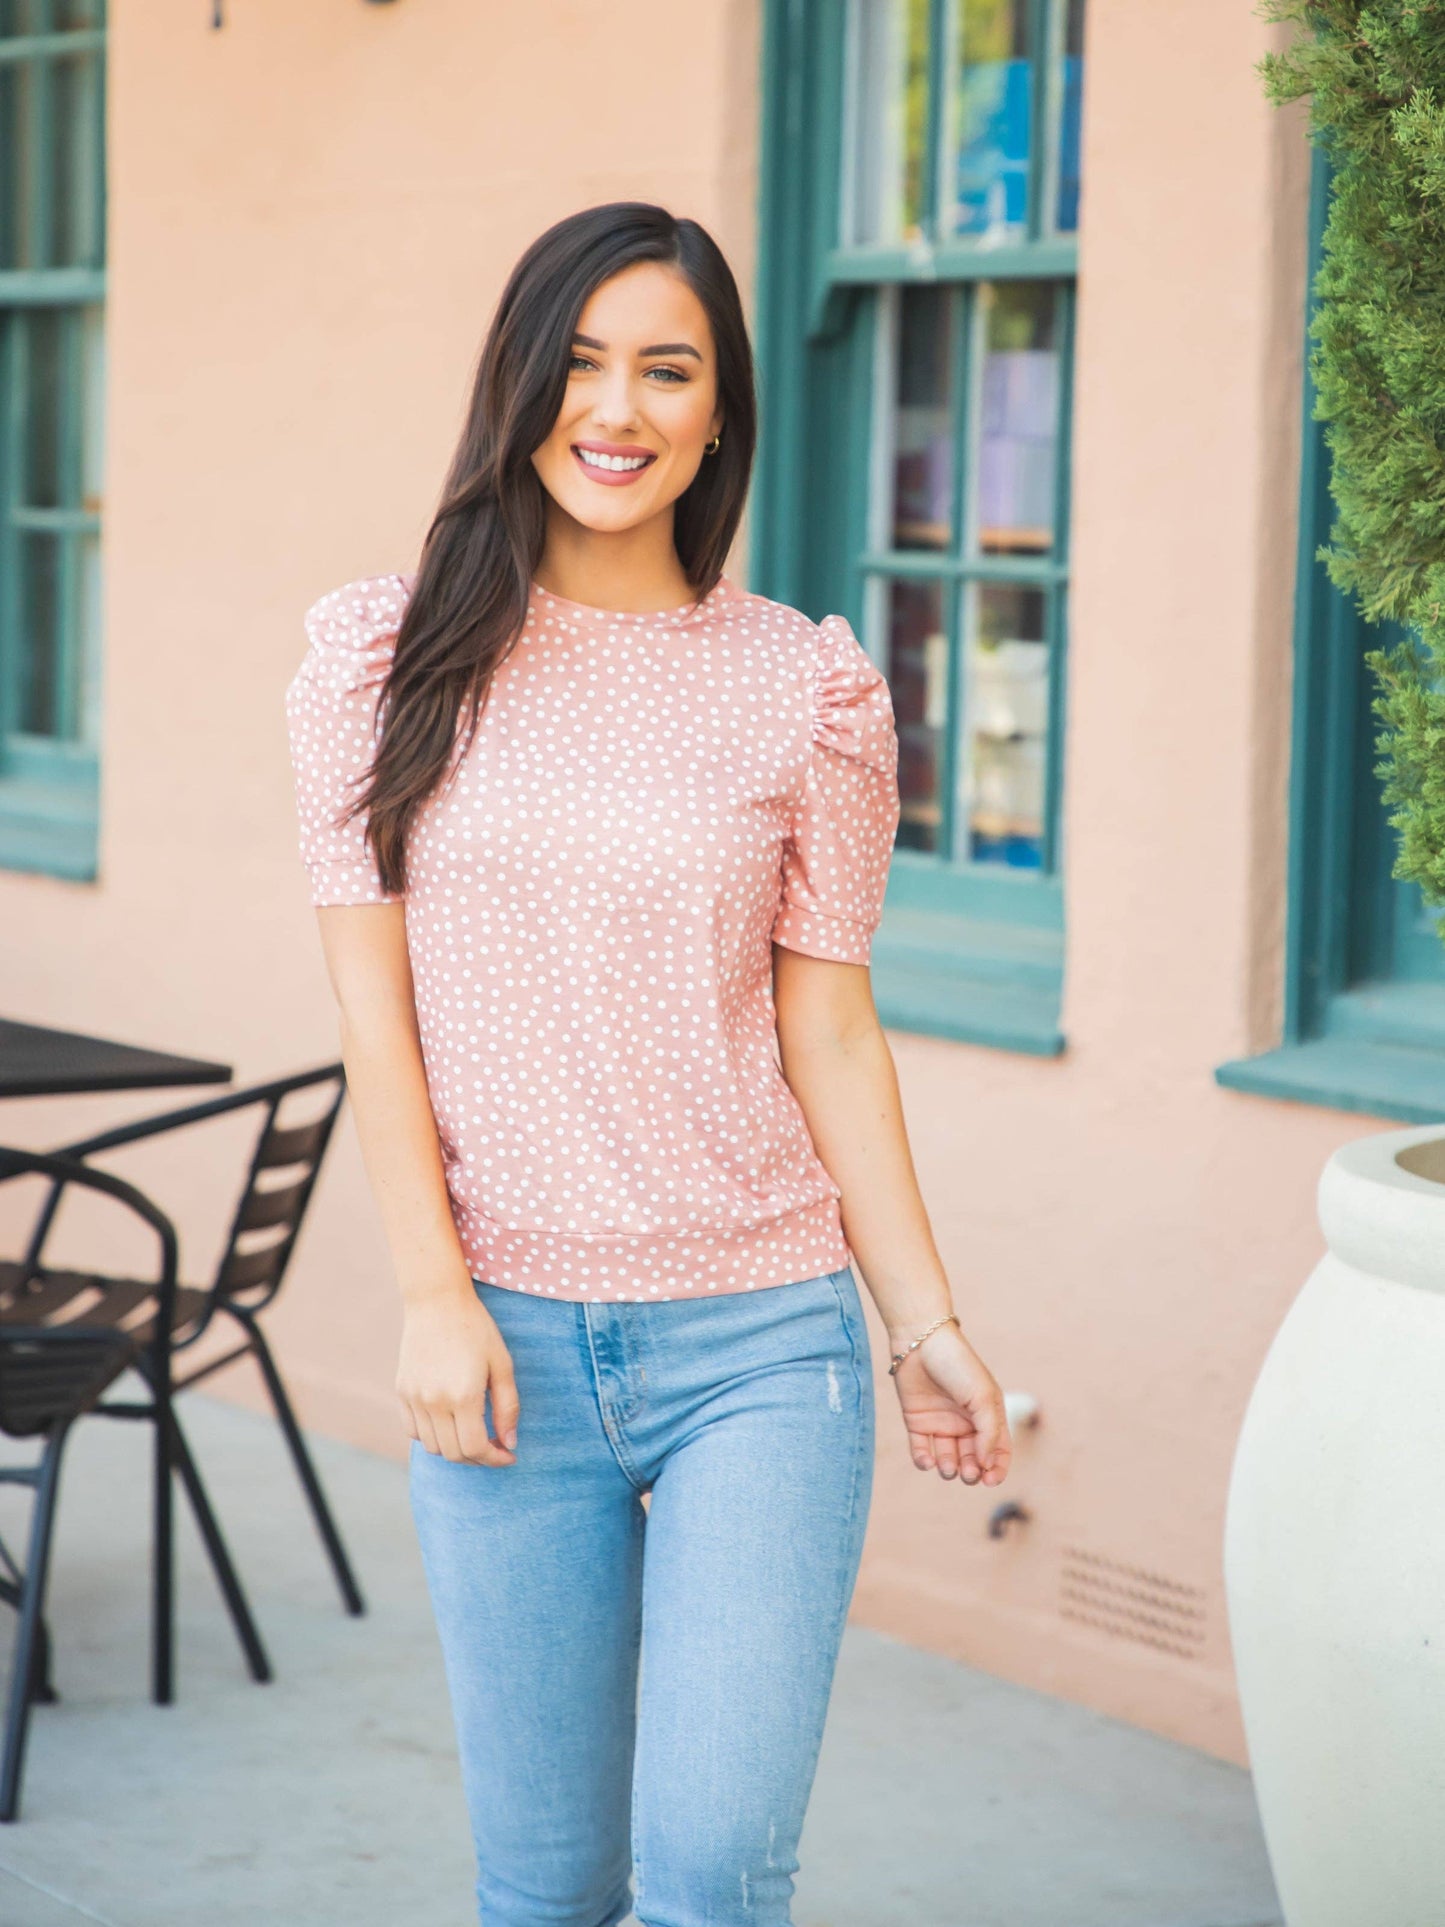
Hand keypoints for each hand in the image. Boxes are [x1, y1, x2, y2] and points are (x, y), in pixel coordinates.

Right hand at [397, 1287, 519, 1466]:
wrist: (437, 1301)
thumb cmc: (476, 1329)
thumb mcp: (502, 1365)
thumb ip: (508, 1407)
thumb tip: (510, 1443)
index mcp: (464, 1395)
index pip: (475, 1448)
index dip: (494, 1459)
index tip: (508, 1456)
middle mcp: (435, 1401)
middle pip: (453, 1453)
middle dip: (477, 1457)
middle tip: (494, 1446)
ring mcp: (415, 1398)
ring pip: (432, 1447)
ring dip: (454, 1449)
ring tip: (471, 1433)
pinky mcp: (402, 1391)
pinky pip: (413, 1431)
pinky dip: (431, 1436)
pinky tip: (448, 1422)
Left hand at [889, 1322, 1010, 1485]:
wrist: (920, 1341)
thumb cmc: (958, 1365)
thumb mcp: (983, 1397)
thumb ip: (989, 1432)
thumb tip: (986, 1463)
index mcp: (987, 1414)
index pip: (998, 1450)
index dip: (997, 1468)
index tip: (991, 1481)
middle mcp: (965, 1421)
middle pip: (973, 1459)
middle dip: (972, 1472)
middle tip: (967, 1474)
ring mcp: (941, 1422)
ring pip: (948, 1458)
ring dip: (950, 1469)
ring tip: (948, 1468)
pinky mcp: (917, 1421)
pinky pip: (922, 1450)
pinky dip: (924, 1461)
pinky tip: (928, 1462)